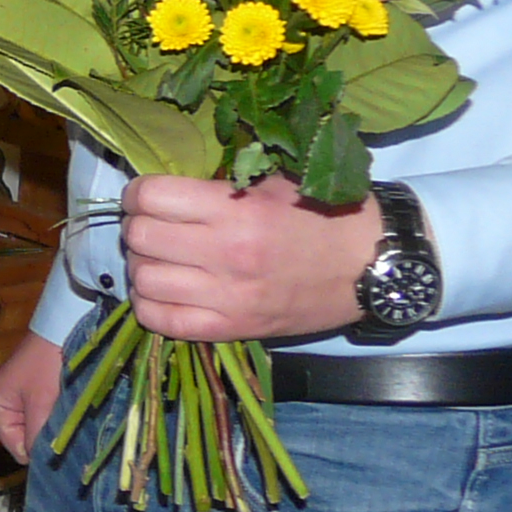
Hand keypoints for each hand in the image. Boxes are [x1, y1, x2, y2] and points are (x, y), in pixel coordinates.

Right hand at [0, 330, 66, 464]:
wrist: (64, 329)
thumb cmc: (47, 364)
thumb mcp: (41, 403)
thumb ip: (37, 437)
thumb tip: (41, 465)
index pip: (16, 449)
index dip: (38, 448)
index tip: (57, 436)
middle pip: (24, 440)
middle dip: (43, 434)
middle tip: (61, 420)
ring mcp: (13, 400)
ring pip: (35, 429)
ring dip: (50, 424)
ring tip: (63, 410)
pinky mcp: (29, 394)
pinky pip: (40, 417)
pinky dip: (52, 415)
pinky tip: (62, 404)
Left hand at [122, 176, 381, 342]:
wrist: (372, 265)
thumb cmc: (325, 214)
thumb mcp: (274, 182)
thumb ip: (221, 184)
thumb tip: (169, 187)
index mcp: (236, 211)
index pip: (151, 197)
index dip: (139, 193)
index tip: (147, 196)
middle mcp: (226, 254)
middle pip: (140, 238)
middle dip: (138, 227)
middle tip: (153, 225)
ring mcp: (227, 298)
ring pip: (143, 280)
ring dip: (143, 266)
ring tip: (160, 258)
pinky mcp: (232, 329)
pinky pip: (161, 321)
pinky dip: (150, 305)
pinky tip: (164, 290)